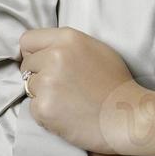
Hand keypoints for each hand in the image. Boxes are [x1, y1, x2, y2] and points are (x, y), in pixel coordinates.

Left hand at [19, 27, 148, 153]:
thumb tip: (42, 50)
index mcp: (68, 38)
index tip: (43, 64)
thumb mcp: (97, 49)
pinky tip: (67, 114)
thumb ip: (67, 45)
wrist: (128, 117)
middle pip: (27, 65)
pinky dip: (46, 113)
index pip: (27, 40)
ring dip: (43, 95)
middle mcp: (54, 56)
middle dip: (39, 75)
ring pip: (29, 87)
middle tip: (63, 87)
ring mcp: (47, 83)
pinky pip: (33, 108)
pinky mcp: (43, 108)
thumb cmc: (116, 85)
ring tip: (69, 102)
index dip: (34, 53)